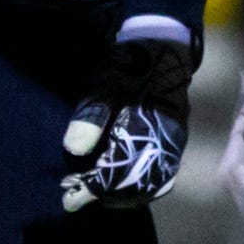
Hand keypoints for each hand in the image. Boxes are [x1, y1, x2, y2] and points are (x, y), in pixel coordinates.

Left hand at [60, 38, 191, 212]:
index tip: (69, 198)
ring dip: (121, 195)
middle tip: (76, 195)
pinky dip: (139, 188)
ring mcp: (173, 146)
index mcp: (148, 131)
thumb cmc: (129, 64)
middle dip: (105, 195)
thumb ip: (91, 118)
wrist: (162, 45)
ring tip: (94, 194)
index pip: (118, 174)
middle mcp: (165, 145)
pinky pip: (160, 178)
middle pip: (135, 187)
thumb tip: (74, 151)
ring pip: (150, 186)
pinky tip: (119, 187)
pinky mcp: (174, 143)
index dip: (93, 189)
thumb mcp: (104, 86)